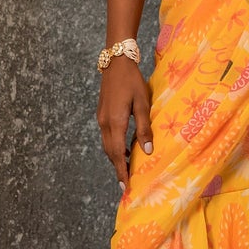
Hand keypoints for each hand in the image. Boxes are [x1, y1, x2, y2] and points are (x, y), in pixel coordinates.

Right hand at [97, 55, 152, 190]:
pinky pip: (107, 137)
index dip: (122, 171)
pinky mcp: (102, 114)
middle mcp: (105, 123)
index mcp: (115, 122)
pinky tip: (123, 149)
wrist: (116, 62)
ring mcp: (101, 119)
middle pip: (110, 152)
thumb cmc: (132, 81)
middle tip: (126, 184)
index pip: (117, 154)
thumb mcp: (143, 103)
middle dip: (118, 169)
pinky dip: (114, 147)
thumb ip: (143, 127)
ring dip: (115, 159)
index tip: (126, 186)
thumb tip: (147, 150)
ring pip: (107, 145)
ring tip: (126, 169)